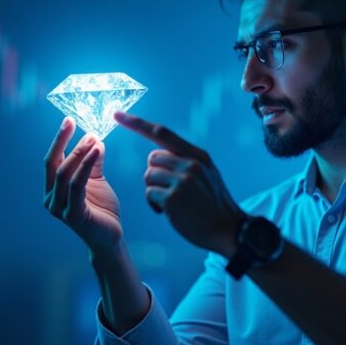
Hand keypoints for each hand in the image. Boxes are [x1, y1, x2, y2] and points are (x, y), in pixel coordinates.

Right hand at [43, 117, 123, 256]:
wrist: (110, 237)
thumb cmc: (101, 208)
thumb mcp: (96, 180)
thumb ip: (92, 162)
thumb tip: (95, 138)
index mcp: (52, 189)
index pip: (52, 159)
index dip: (59, 139)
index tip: (69, 119)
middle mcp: (50, 198)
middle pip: (55, 164)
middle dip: (67, 142)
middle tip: (82, 127)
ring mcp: (59, 208)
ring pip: (64, 174)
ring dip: (79, 153)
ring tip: (93, 138)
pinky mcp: (72, 215)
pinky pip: (77, 186)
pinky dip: (86, 166)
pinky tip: (97, 152)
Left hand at [114, 111, 245, 256]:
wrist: (228, 229)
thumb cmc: (214, 204)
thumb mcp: (208, 174)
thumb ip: (187, 161)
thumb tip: (159, 155)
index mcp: (198, 155)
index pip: (162, 132)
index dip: (137, 123)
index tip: (117, 115)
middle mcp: (190, 164)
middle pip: (152, 159)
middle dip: (154, 174)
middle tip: (169, 190)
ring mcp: (182, 181)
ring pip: (149, 176)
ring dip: (154, 190)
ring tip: (172, 202)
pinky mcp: (173, 199)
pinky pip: (149, 194)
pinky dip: (154, 204)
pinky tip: (169, 212)